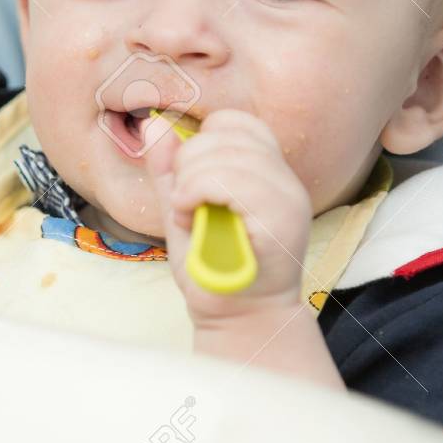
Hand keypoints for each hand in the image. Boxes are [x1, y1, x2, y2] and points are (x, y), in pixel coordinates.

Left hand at [145, 109, 311, 325]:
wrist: (237, 319)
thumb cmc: (212, 269)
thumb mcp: (182, 209)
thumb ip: (170, 169)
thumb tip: (156, 124)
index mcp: (266, 172)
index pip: (236, 123)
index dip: (202, 141)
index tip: (187, 181)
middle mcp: (284, 180)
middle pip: (226, 134)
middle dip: (187, 164)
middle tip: (183, 203)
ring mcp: (287, 198)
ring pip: (226, 155)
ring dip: (190, 183)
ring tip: (188, 214)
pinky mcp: (282, 220)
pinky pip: (232, 182)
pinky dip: (197, 193)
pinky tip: (190, 216)